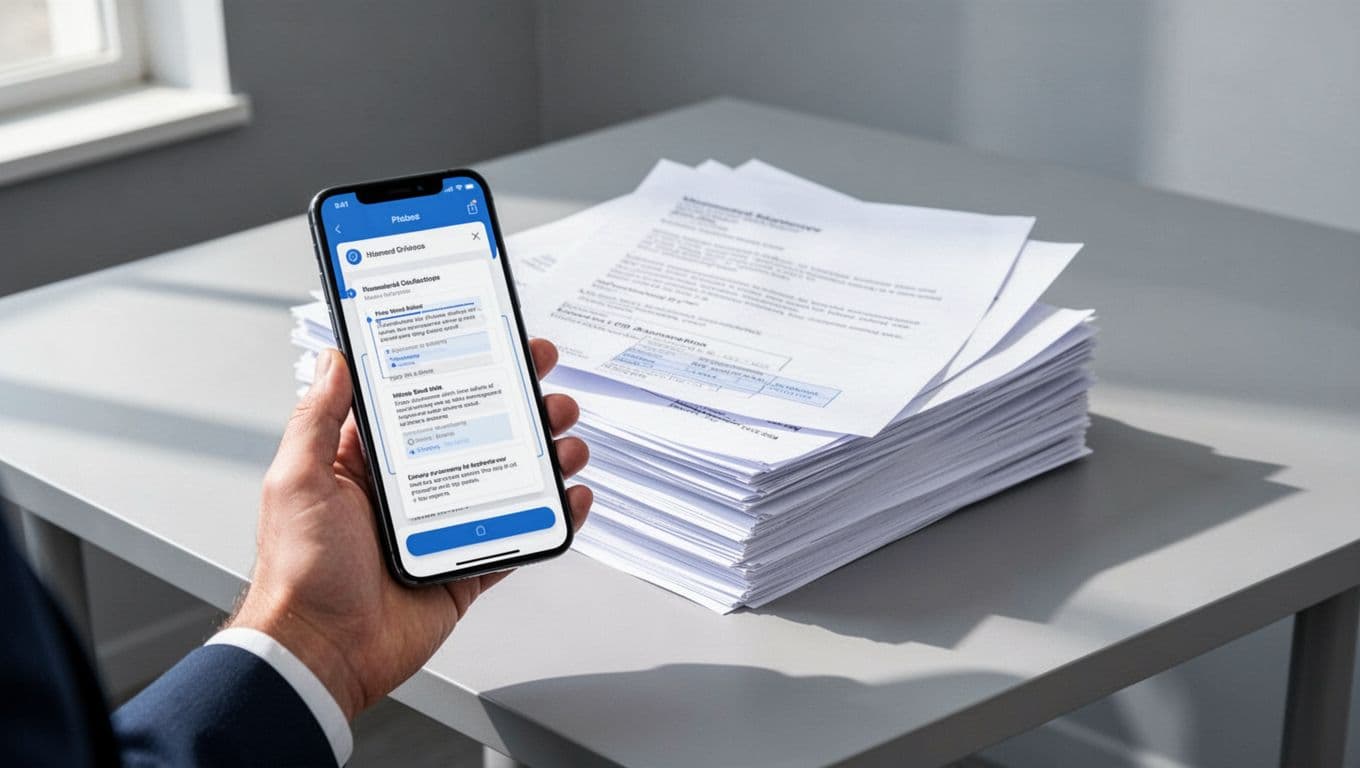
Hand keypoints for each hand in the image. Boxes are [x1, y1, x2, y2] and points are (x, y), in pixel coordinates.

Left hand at [228, 340, 590, 719]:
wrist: (321, 653)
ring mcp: (444, 528)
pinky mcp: (466, 568)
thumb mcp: (298, 479)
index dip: (465, 370)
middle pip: (481, 434)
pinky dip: (552, 518)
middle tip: (547, 389)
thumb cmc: (298, 572)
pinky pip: (520, 538)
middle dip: (522, 407)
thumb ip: (318, 417)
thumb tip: (335, 360)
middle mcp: (413, 490)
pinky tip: (572, 497)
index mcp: (371, 462)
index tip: (498, 343)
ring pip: (509, 481)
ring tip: (566, 442)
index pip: (428, 400)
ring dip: (545, 457)